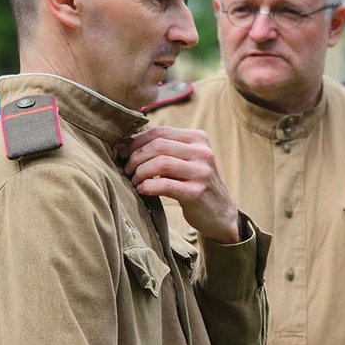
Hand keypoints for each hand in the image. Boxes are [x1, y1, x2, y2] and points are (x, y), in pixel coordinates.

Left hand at [121, 126, 240, 243]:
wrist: (220, 213)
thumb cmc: (195, 184)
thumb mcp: (187, 160)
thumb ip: (166, 149)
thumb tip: (127, 143)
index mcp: (198, 139)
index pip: (160, 131)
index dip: (136, 141)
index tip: (123, 152)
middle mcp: (203, 152)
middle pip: (158, 146)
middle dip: (135, 157)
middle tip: (127, 169)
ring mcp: (202, 172)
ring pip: (160, 163)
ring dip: (140, 172)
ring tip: (134, 180)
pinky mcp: (197, 192)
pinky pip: (164, 185)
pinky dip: (147, 187)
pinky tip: (142, 190)